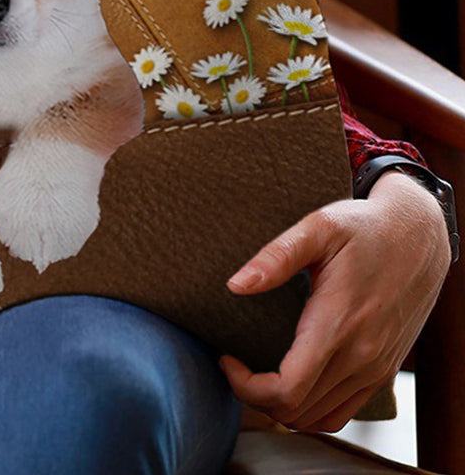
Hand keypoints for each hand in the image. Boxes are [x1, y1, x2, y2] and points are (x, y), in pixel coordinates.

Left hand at [218, 170, 451, 432]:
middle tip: (234, 363)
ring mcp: (375, 368)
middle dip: (254, 396)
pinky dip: (310, 409)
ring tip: (256, 373)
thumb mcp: (318, 227)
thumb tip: (236, 285)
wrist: (418, 237)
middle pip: (297, 411)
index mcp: (338, 324)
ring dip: (281, 407)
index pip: (287, 389)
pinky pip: (342, 411)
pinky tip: (290, 381)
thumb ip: (276, 257)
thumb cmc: (364, 228)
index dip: (246, 386)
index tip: (226, 358)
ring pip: (319, 418)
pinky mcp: (383, 370)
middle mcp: (361, 356)